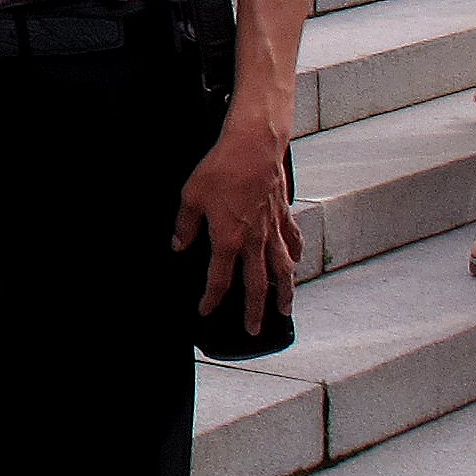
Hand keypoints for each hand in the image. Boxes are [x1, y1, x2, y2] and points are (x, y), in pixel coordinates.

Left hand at [175, 120, 302, 335]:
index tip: (205, 312)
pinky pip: (292, 240)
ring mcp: (273, 228)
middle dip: (253, 310)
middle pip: (256, 283)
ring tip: (284, 310)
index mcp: (228, 239)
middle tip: (253, 329)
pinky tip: (296, 263)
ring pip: (281, 268)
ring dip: (283, 292)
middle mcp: (255, 240)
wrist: (254, 145)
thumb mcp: (191, 197)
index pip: (219, 279)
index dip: (211, 299)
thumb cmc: (221, 169)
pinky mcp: (284, 213)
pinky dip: (295, 254)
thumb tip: (179, 245)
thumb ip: (185, 226)